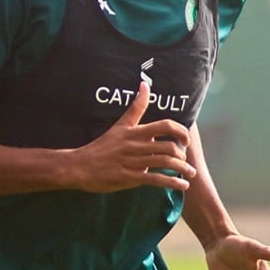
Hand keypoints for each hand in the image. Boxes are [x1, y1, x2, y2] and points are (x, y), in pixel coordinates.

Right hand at [70, 82, 195, 192]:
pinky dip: (172, 182)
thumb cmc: (102, 146)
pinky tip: (181, 185)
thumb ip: (136, 107)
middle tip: (186, 160)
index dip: (181, 132)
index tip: (186, 139)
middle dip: (183, 154)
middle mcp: (136, 145)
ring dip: (182, 169)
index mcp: (135, 132)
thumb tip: (145, 84)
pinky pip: (156, 180)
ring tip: (189, 174)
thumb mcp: (120, 125)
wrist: (80, 166)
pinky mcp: (130, 177)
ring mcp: (133, 162)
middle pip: (169, 146)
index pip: (164, 126)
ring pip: (165, 163)